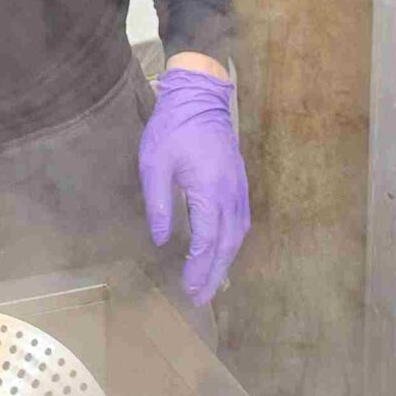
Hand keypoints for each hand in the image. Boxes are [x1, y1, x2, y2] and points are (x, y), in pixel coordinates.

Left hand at [139, 61, 250, 305]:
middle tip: (201, 298)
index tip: (187, 288)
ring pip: (237, 234)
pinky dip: (233, 242)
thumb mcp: (154, 164)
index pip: (206, 240)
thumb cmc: (173, 127)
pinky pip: (241, 220)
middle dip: (214, 274)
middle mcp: (230, 192)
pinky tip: (224, 252)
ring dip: (226, 262)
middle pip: (227, 244)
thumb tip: (160, 239)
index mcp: (209, 189)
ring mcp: (238, 187)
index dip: (198, 268)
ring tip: (212, 284)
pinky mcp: (239, 182)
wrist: (199, 96)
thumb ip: (158, 203)